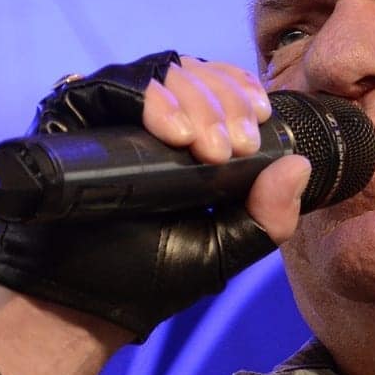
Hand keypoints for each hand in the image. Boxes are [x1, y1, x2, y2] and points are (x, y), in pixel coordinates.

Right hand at [0, 52, 311, 337]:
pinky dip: (152, 100)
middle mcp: (150, 119)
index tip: (258, 120)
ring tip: (205, 148)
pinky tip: (173, 134)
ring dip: (195, 100)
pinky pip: (114, 84)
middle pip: (198, 72)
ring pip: (164, 71)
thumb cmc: (146, 276)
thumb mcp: (222, 251)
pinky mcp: (75, 115)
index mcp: (189, 140)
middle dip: (225, 102)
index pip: (222, 88)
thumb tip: (299, 165)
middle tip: (233, 147)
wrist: (78, 303)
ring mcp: (112, 114)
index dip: (243, 93)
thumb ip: (266, 218)